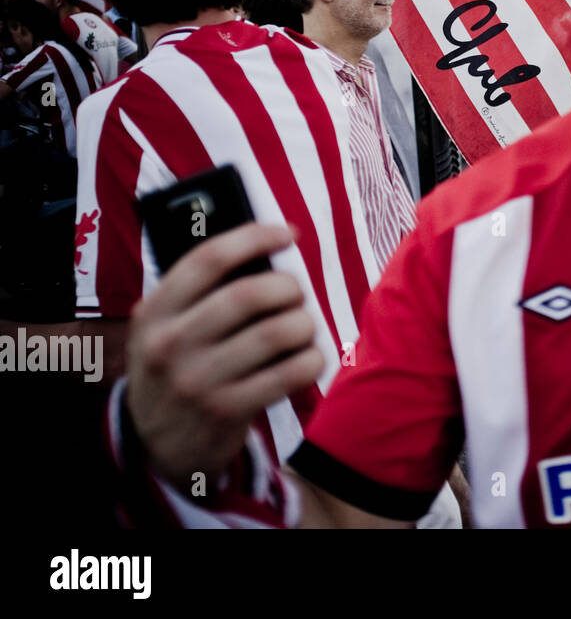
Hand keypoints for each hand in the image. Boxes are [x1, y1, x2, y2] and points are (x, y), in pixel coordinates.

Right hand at [125, 223, 323, 488]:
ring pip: (275, 333)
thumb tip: (268, 250)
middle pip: (247, 295)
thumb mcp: (165, 327)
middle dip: (287, 286)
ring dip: (304, 323)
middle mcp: (171, 343)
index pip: (208, 259)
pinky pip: (288, 374)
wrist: (154, 442)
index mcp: (155, 311)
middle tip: (297, 292)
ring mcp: (198, 380)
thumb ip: (200, 292)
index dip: (255, 238)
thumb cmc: (175, 367)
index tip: (288, 233)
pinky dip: (311, 359)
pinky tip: (309, 357)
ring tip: (305, 325)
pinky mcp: (227, 411)